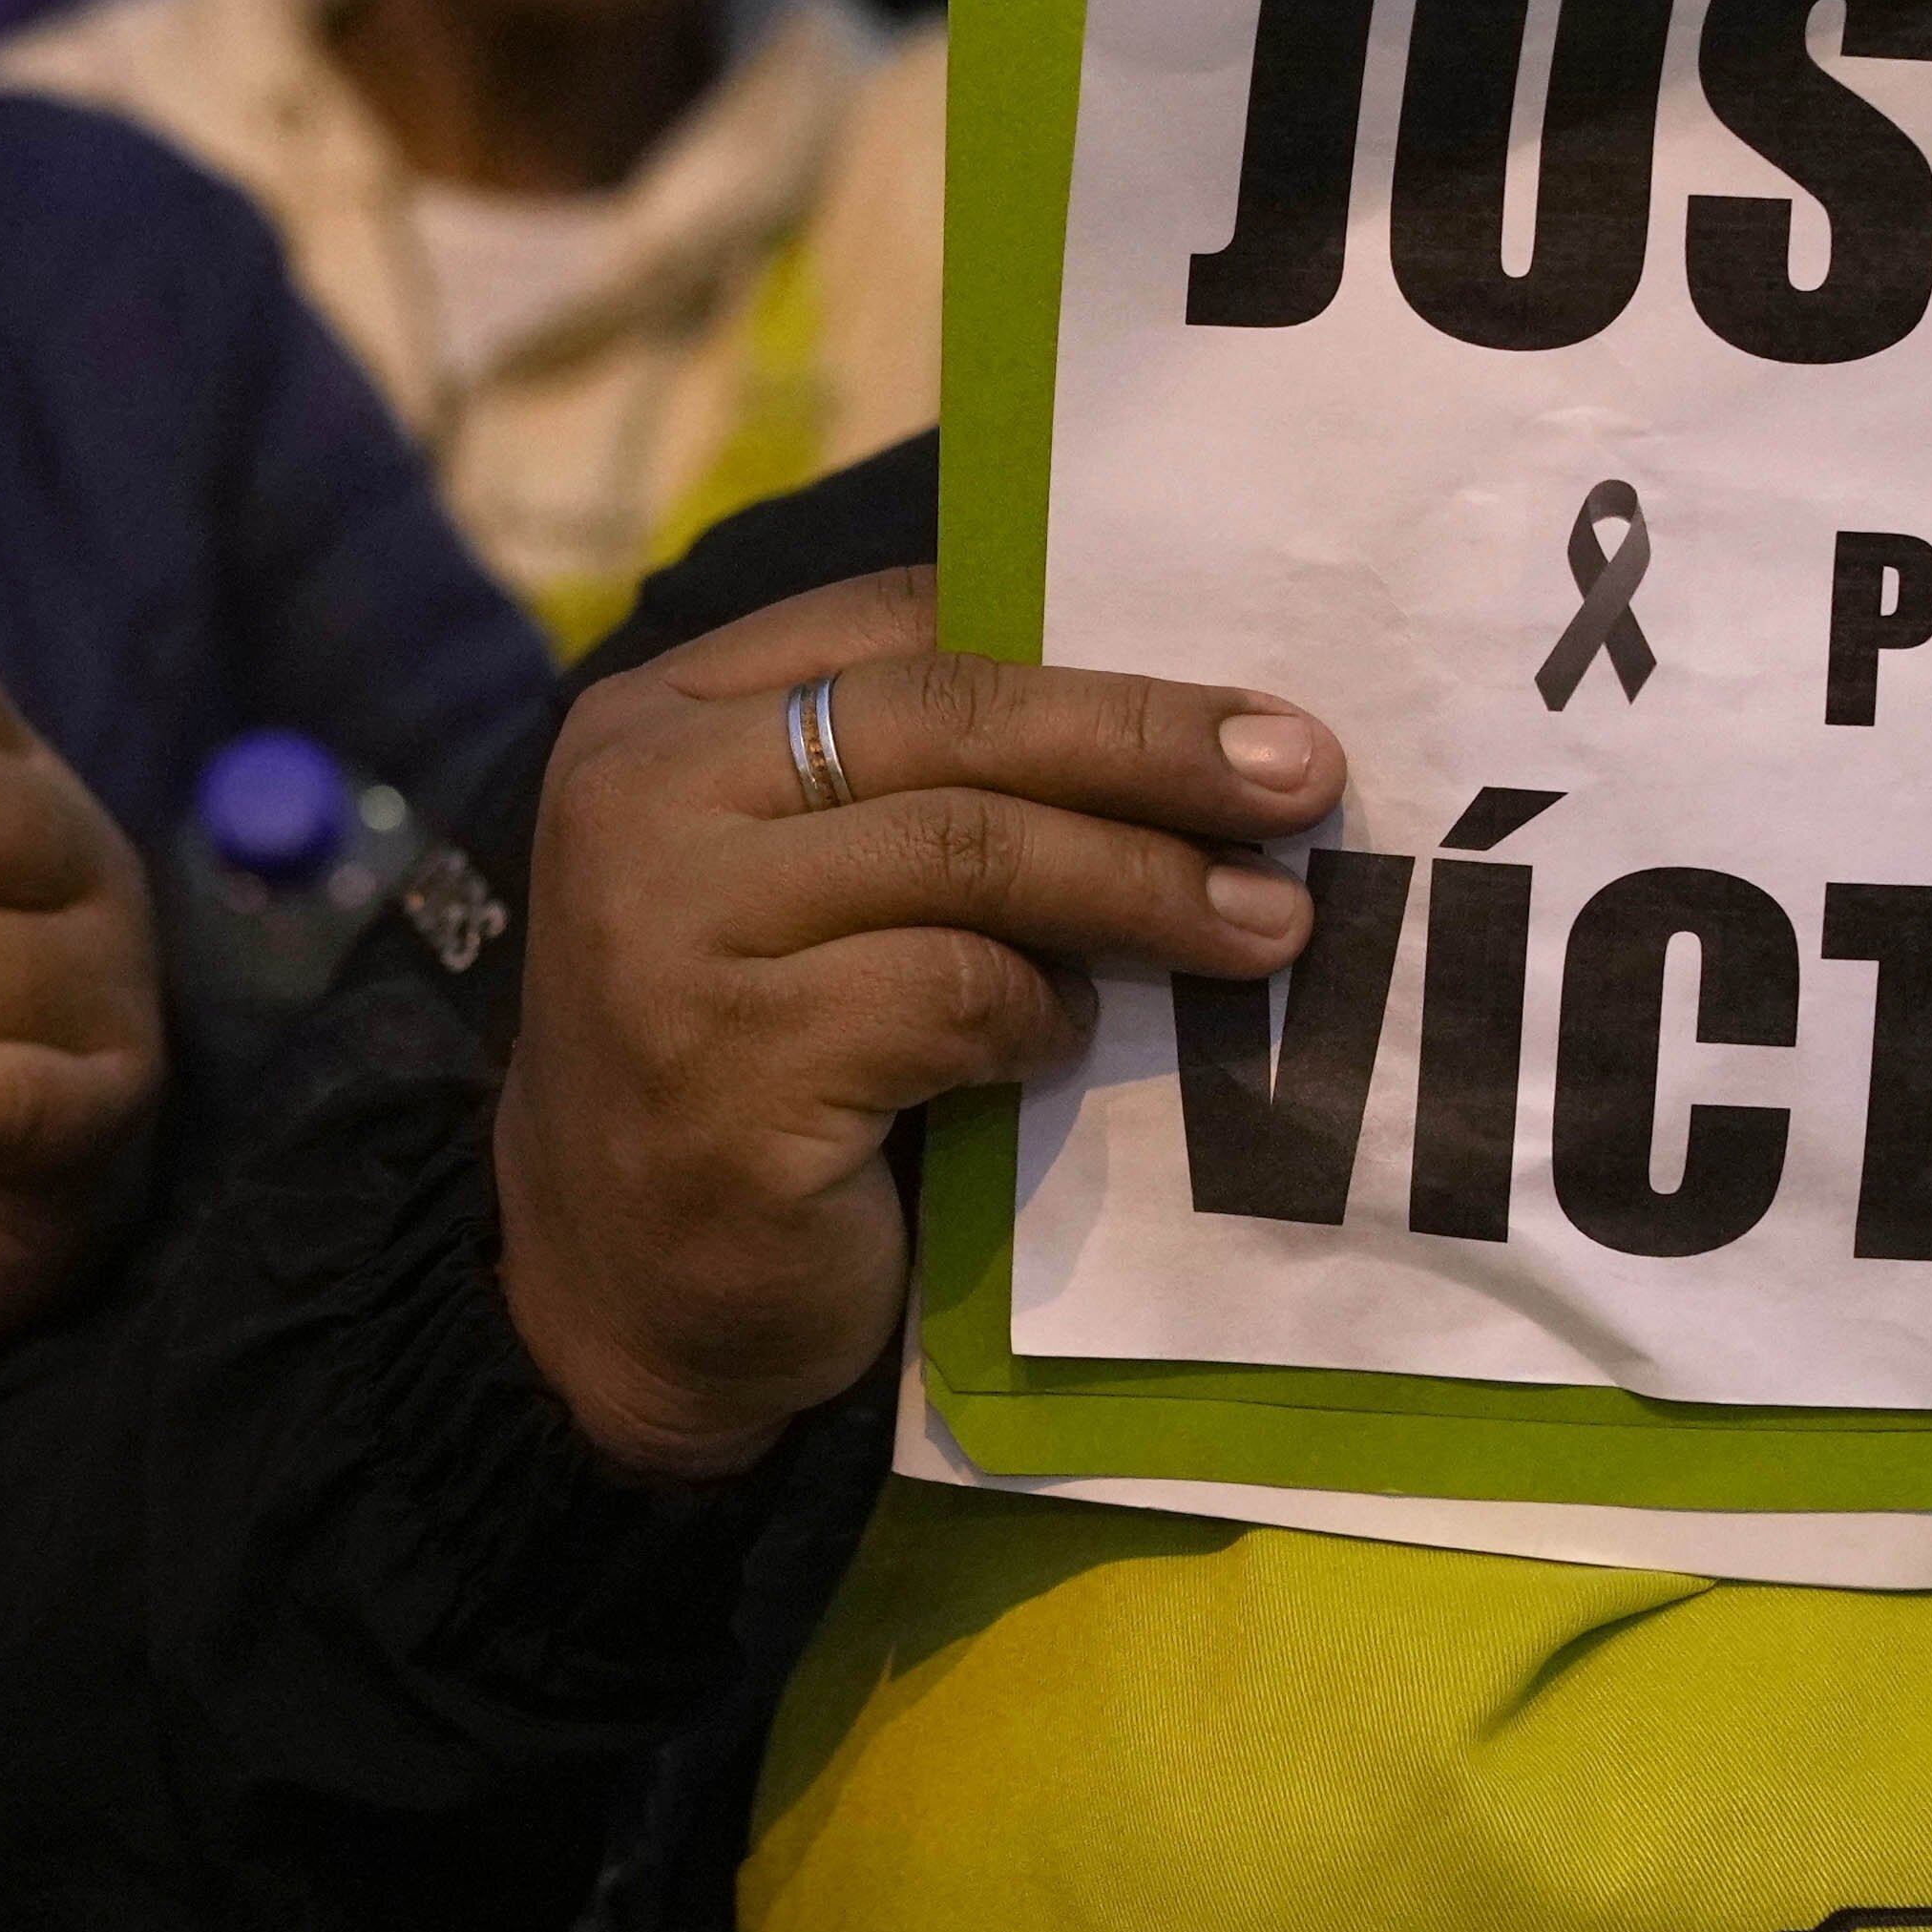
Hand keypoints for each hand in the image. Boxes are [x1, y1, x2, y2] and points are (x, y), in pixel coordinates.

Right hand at [489, 569, 1336, 1480]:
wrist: (628, 1309)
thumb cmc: (753, 1078)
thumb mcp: (810, 895)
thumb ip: (918, 797)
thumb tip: (1182, 724)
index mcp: (658, 719)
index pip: (898, 622)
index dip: (1079, 643)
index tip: (1242, 688)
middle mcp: (638, 796)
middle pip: (947, 714)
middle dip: (1148, 740)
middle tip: (1302, 773)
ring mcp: (663, 929)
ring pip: (968, 851)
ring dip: (1143, 885)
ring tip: (1265, 927)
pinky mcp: (724, 1065)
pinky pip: (948, 995)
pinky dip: (1036, 1016)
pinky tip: (1062, 1044)